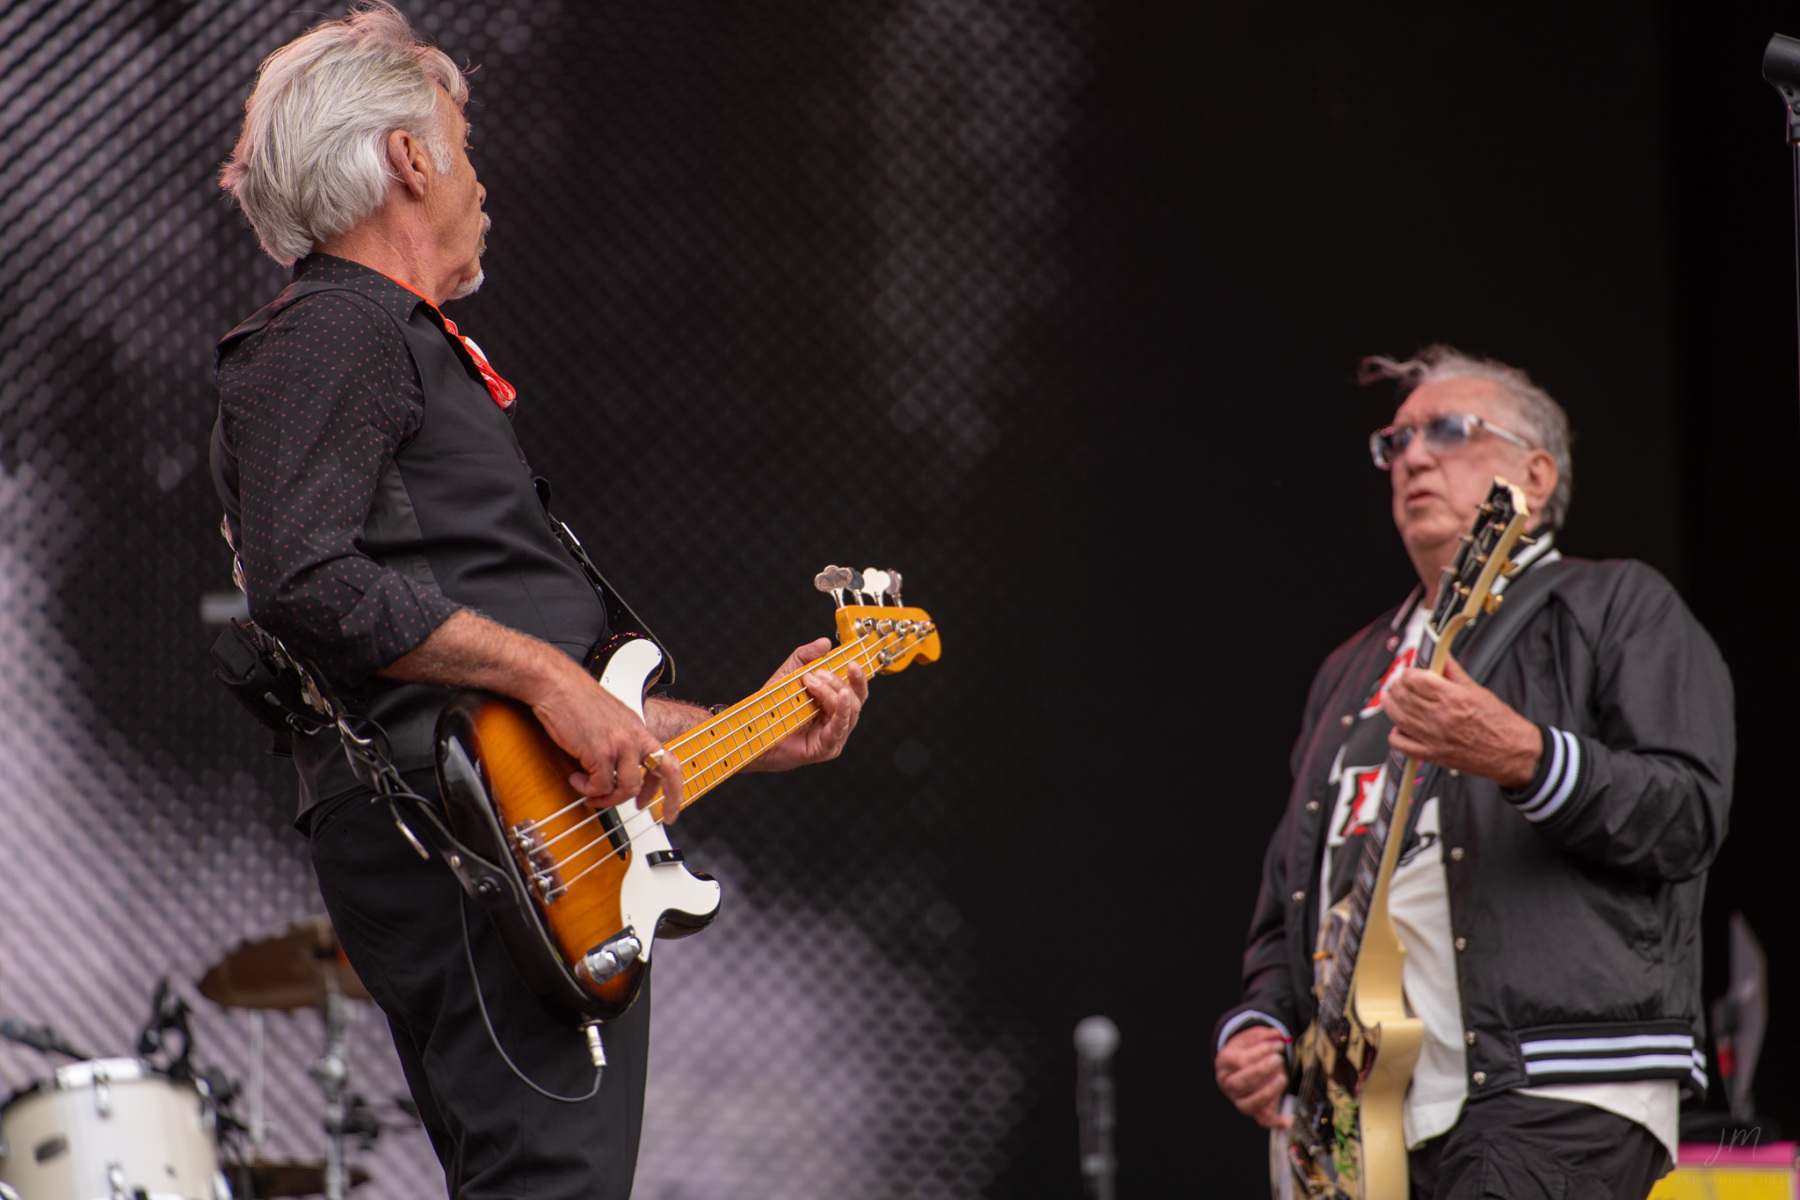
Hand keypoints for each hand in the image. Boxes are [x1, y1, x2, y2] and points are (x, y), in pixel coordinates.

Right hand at [531, 666, 686, 821]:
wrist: (557, 685)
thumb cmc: (576, 700)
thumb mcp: (611, 720)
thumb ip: (620, 742)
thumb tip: (617, 772)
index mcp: (639, 729)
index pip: (668, 761)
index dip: (672, 788)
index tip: (667, 806)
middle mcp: (634, 737)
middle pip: (661, 775)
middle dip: (663, 799)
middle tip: (645, 811)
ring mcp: (619, 744)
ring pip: (627, 787)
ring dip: (606, 797)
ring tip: (590, 792)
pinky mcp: (599, 751)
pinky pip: (599, 785)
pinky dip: (586, 788)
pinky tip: (576, 779)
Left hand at [745, 637, 867, 772]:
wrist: (754, 731)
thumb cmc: (772, 708)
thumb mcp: (790, 674)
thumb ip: (806, 657)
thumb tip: (825, 643)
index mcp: (834, 706)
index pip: (856, 691)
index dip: (858, 677)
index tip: (852, 662)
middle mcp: (838, 722)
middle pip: (855, 700)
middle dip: (839, 681)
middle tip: (819, 672)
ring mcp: (834, 737)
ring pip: (849, 710)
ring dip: (833, 691)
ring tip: (812, 682)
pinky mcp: (826, 748)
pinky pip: (840, 727)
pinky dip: (842, 709)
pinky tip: (840, 696)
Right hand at [1215, 1026, 1291, 1128]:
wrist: (1238, 1065)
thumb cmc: (1245, 1050)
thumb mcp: (1251, 1038)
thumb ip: (1264, 1035)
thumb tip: (1279, 1035)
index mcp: (1224, 1062)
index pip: (1240, 1061)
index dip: (1260, 1053)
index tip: (1278, 1045)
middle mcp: (1227, 1083)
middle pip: (1241, 1083)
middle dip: (1262, 1071)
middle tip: (1278, 1060)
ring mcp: (1238, 1099)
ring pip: (1250, 1103)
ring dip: (1268, 1092)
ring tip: (1282, 1077)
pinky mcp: (1252, 1110)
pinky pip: (1262, 1120)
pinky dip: (1276, 1122)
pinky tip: (1288, 1119)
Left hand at [1381, 655, 1541, 787]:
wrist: (1513, 753)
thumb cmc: (1500, 724)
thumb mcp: (1477, 690)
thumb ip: (1453, 671)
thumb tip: (1440, 654)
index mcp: (1453, 698)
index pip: (1415, 679)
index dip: (1408, 672)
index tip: (1410, 671)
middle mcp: (1440, 718)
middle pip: (1403, 695)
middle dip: (1398, 685)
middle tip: (1401, 683)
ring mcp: (1434, 738)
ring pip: (1397, 716)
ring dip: (1391, 705)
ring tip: (1393, 698)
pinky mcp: (1432, 755)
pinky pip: (1400, 744)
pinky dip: (1396, 734)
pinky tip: (1401, 726)